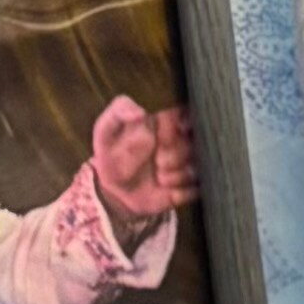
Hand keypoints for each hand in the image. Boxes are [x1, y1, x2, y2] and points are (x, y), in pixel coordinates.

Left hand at [88, 93, 199, 235]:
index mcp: (167, 123)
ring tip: (159, 177)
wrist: (112, 190)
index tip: (164, 137)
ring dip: (177, 175)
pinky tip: (167, 192)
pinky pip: (195, 189)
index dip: (179, 126)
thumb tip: (140, 112)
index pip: (188, 116)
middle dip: (175, 155)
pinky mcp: (186, 189)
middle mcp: (181, 142)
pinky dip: (181, 192)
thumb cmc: (112, 154)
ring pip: (196, 167)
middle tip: (157, 162)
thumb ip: (119, 111)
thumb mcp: (107, 128)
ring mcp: (185, 165)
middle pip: (194, 144)